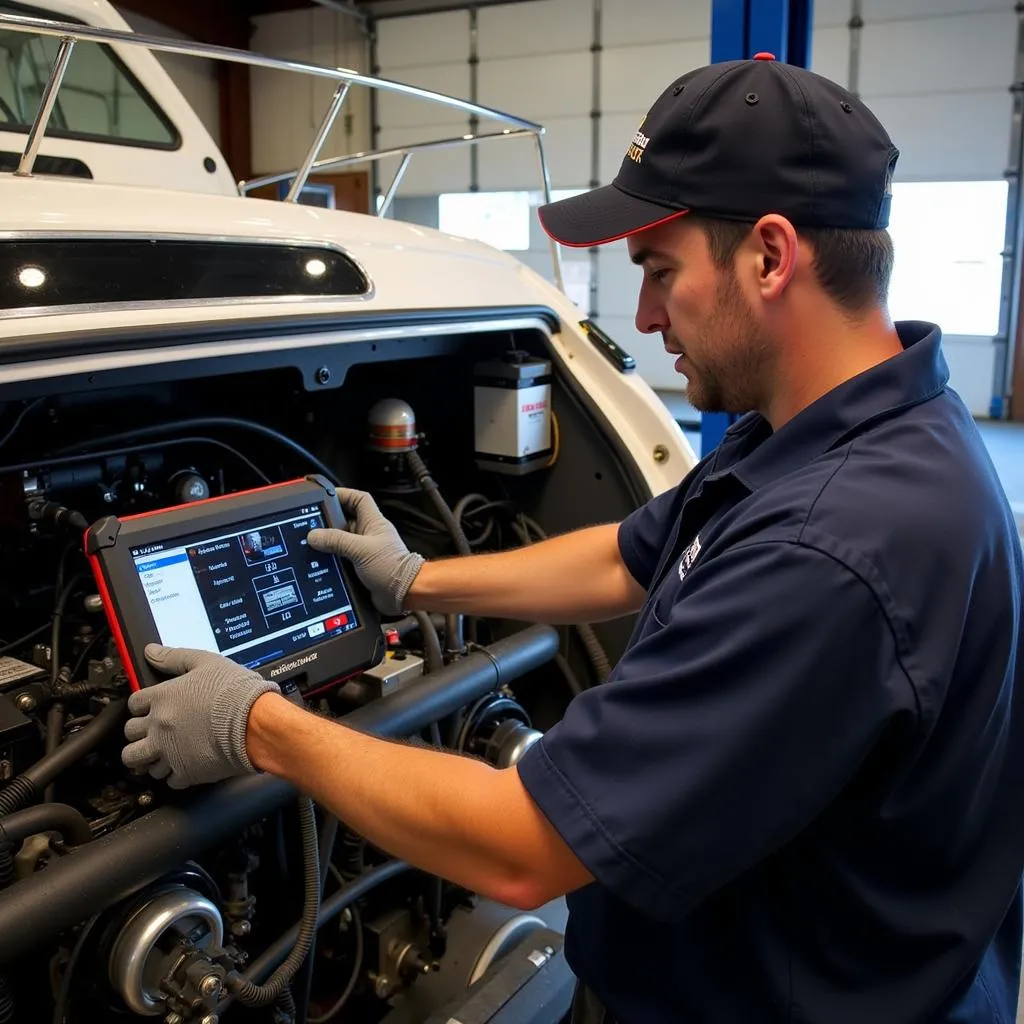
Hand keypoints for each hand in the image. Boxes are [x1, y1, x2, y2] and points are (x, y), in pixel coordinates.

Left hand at [122, 645, 280, 788]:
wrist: (255, 722)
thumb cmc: (235, 692)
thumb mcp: (206, 662)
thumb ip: (174, 657)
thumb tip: (152, 651)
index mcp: (161, 698)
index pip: (133, 704)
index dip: (143, 705)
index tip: (153, 708)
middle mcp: (158, 726)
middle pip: (129, 735)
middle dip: (139, 733)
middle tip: (154, 731)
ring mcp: (169, 752)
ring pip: (139, 762)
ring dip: (150, 757)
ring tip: (163, 752)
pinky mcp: (185, 772)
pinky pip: (168, 780)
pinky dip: (174, 774)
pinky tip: (185, 764)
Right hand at [308, 487, 424, 615]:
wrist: (403, 593)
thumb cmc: (391, 567)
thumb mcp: (361, 550)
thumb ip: (337, 541)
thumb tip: (314, 535)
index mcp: (374, 522)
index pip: (359, 499)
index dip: (343, 494)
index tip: (325, 496)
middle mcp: (369, 534)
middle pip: (345, 519)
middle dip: (329, 520)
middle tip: (311, 523)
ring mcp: (364, 550)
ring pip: (341, 540)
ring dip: (328, 542)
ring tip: (310, 542)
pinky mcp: (360, 565)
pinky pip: (342, 557)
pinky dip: (331, 558)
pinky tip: (319, 561)